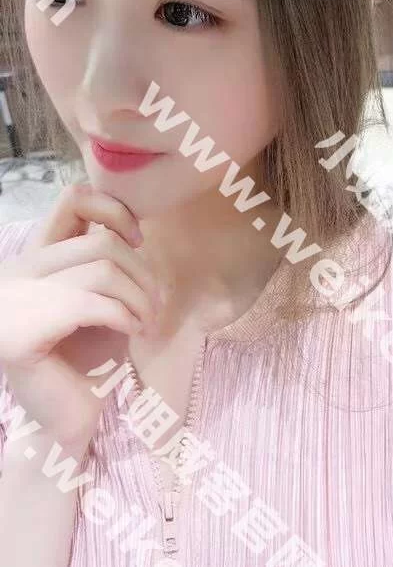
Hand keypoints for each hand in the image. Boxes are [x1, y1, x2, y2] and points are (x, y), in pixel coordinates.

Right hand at [0, 183, 158, 450]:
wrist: (69, 418)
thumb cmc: (91, 357)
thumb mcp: (104, 296)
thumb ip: (107, 261)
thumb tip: (136, 230)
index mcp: (36, 256)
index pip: (72, 199)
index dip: (114, 210)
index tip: (138, 241)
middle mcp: (17, 271)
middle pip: (100, 242)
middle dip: (142, 273)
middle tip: (154, 306)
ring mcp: (13, 300)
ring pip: (101, 270)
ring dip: (140, 297)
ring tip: (147, 322)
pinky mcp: (20, 332)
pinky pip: (91, 303)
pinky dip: (126, 315)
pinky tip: (136, 333)